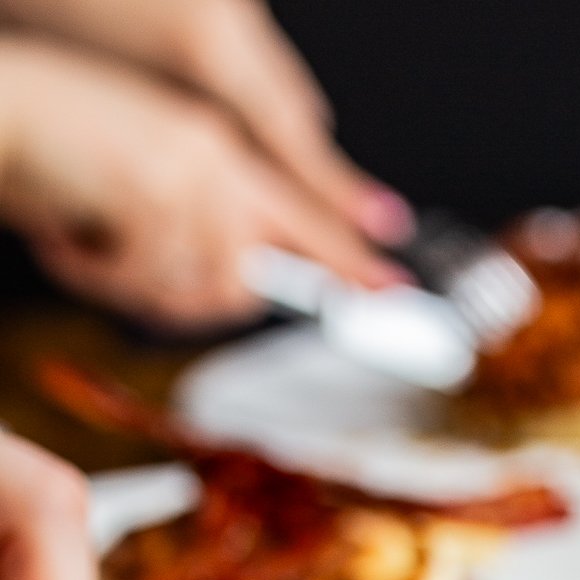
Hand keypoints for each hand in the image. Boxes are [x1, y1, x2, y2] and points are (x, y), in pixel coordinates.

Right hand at [0, 36, 400, 327]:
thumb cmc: (48, 143)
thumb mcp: (137, 185)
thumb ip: (194, 228)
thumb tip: (226, 287)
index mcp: (217, 148)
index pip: (303, 216)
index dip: (348, 261)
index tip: (390, 289)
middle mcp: (216, 160)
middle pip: (241, 283)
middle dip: (185, 296)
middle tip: (124, 265)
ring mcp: (191, 178)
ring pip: (192, 291)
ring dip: (130, 284)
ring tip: (86, 237)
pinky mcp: (159, 199)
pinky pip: (144, 284)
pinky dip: (97, 275)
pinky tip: (70, 233)